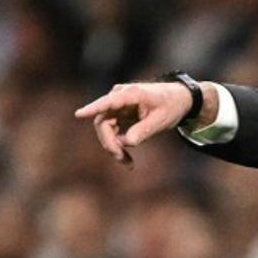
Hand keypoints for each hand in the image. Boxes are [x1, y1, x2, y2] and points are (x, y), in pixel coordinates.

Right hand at [74, 81, 195, 165]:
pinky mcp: (117, 113)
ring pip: (104, 128)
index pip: (109, 102)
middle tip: (122, 160)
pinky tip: (127, 159)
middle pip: (103, 121)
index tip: (79, 114)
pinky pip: (111, 131)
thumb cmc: (171, 106)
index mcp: (132, 94)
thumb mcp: (161, 120)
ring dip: (113, 146)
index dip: (93, 108)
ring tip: (127, 163)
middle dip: (110, 142)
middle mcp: (120, 97)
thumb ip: (144, 130)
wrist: (178, 99)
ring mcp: (117, 105)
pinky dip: (117, 145)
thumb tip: (126, 142)